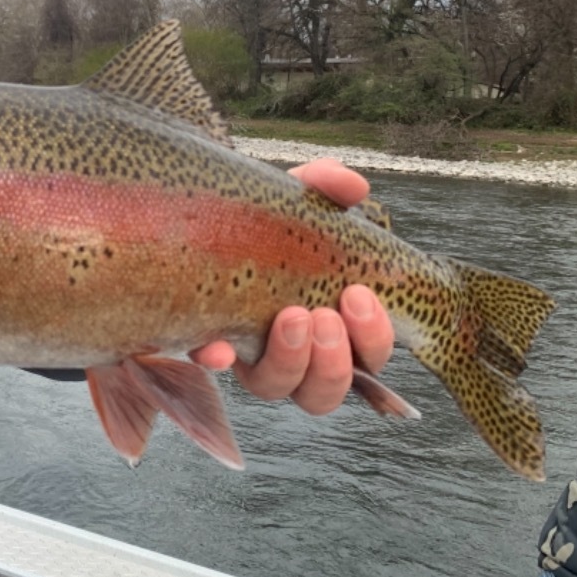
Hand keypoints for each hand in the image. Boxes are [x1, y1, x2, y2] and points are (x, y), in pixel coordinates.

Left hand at [187, 158, 393, 414]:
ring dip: (292, 361)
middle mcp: (296, 357)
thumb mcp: (296, 201)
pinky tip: (218, 347)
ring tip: (292, 317)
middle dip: (334, 359)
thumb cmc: (266, 222)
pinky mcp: (208, 345)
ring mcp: (251, 357)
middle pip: (326, 390)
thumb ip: (325, 187)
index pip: (368, 356)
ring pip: (281, 388)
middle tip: (325, 315)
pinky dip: (217, 357)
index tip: (359, 294)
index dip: (373, 337)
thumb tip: (355, 186)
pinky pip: (212, 365)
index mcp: (332, 327)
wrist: (204, 220)